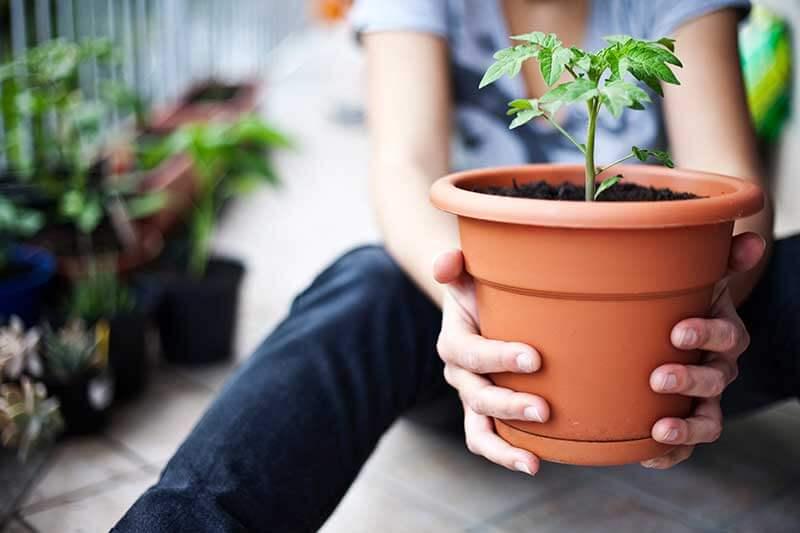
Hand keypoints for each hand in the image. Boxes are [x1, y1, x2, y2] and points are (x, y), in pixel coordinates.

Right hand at [434, 250, 548, 475]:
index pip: (471, 354)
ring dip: (504, 446)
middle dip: (508, 405)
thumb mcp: (469, 272)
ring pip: (478, 430)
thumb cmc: (483, 290)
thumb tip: (446, 264)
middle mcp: (459, 374)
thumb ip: (455, 263)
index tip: (535, 358)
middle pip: (476, 396)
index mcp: (453, 341)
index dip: (498, 358)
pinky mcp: (486, 414)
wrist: (482, 310)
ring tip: (533, 461)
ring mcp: (471, 398)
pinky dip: (507, 455)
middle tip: (544, 409)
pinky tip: (535, 463)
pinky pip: (488, 440)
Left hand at [642, 232, 765, 468]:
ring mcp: (702, 398)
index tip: (677, 331)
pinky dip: (669, 455)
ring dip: (686, 428)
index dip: (708, 334)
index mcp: (722, 333)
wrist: (673, 329)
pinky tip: (645, 456)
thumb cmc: (682, 301)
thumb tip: (752, 237)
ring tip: (659, 431)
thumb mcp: (699, 277)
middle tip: (659, 377)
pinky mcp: (683, 421)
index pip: (727, 336)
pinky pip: (684, 447)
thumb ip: (723, 259)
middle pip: (716, 380)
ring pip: (707, 420)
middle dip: (691, 380)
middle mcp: (718, 368)